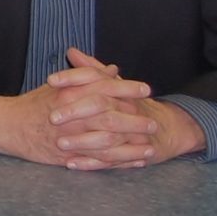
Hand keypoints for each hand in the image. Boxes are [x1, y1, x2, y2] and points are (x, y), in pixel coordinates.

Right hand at [0, 48, 158, 168]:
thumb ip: (87, 77)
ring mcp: (69, 136)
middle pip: (110, 116)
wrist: (8, 125)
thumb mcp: (59, 85)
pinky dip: (119, 163)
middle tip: (153, 123)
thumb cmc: (34, 104)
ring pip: (107, 142)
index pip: (104, 87)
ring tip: (150, 147)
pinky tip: (134, 162)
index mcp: (69, 93)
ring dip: (131, 146)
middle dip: (135, 120)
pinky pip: (98, 161)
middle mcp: (70, 114)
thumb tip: (112, 70)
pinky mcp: (67, 155)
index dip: (127, 88)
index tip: (146, 90)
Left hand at [46, 49, 203, 167]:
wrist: (166, 129)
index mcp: (119, 90)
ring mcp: (132, 134)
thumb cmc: (131, 104)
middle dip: (75, 112)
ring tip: (59, 144)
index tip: (50, 80)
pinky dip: (91, 163)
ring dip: (81, 142)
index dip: (72, 78)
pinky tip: (71, 163)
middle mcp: (127, 109)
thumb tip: (72, 51)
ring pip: (106, 138)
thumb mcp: (112, 85)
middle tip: (52, 117)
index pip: (95, 78)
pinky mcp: (133, 154)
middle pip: (101, 106)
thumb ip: (91, 70)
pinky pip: (112, 161)